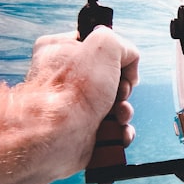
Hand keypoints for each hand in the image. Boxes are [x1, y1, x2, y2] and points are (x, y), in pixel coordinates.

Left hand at [25, 26, 139, 176]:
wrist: (54, 138)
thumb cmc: (72, 92)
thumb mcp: (105, 45)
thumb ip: (122, 45)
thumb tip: (128, 62)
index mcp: (60, 51)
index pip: (98, 47)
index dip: (116, 58)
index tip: (118, 69)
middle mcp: (63, 80)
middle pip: (110, 80)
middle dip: (123, 90)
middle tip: (119, 94)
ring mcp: (71, 109)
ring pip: (112, 108)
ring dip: (124, 113)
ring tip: (120, 118)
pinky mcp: (79, 135)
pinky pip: (109, 133)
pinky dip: (119, 134)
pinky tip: (118, 134)